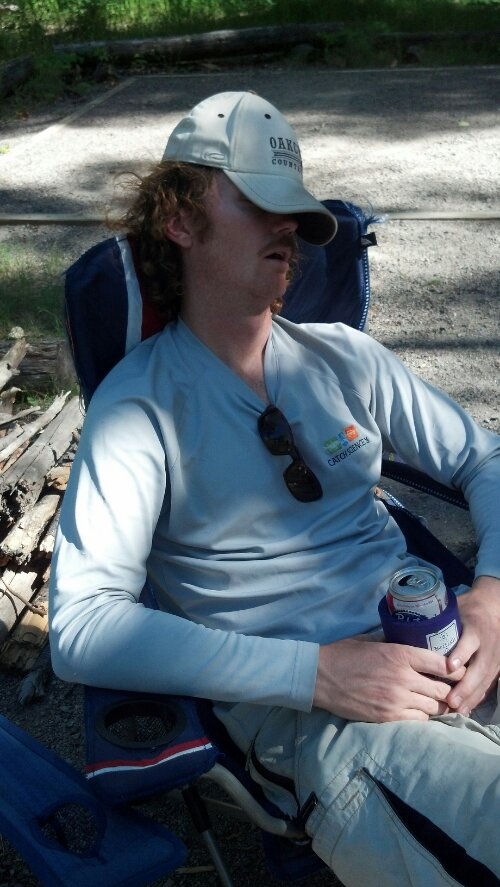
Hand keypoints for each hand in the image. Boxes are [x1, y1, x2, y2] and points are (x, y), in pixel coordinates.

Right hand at [313, 635, 464, 722]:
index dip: (454, 669)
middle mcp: (402, 677)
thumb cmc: (343, 655)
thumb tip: (412, 645)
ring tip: (434, 702)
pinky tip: (417, 710)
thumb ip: (394, 644)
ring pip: (433, 707)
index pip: (441, 663)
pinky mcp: (387, 716)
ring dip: (436, 705)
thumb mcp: (371, 641)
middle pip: (442, 689)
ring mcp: (396, 699)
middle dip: (448, 690)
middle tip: (448, 690)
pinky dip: (422, 716)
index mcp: (399, 654)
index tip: (456, 671)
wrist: (319, 677)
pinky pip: (418, 720)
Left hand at [445, 575, 499, 715]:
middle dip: (465, 687)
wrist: (493, 609)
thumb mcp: (455, 610)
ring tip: (455, 711)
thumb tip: (403, 628)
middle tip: (450, 701)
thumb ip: (437, 622)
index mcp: (475, 629)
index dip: (460, 655)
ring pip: (484, 681)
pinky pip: (487, 686)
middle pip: (479, 669)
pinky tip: (464, 711)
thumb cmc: (467, 609)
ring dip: (470, 698)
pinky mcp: (497, 668)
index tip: (449, 666)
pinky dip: (476, 699)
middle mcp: (488, 645)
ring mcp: (495, 658)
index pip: (469, 642)